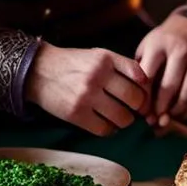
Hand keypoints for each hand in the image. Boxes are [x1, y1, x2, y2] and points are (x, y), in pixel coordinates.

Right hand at [25, 43, 150, 135]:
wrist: (39, 71)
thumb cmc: (74, 64)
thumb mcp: (98, 55)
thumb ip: (122, 66)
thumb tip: (147, 87)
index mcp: (106, 58)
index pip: (140, 76)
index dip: (147, 90)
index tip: (143, 95)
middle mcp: (97, 75)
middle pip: (134, 99)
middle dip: (139, 107)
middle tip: (134, 109)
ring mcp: (86, 95)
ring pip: (122, 117)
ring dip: (125, 121)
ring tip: (120, 117)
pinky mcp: (76, 114)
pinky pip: (104, 129)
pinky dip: (109, 130)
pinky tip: (106, 124)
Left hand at [136, 14, 186, 127]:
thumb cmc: (164, 44)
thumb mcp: (147, 48)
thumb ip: (141, 72)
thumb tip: (137, 105)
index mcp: (160, 43)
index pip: (148, 75)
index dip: (143, 97)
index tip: (140, 111)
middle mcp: (183, 48)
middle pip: (170, 86)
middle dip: (160, 108)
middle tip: (154, 121)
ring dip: (177, 111)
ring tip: (168, 118)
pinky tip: (184, 113)